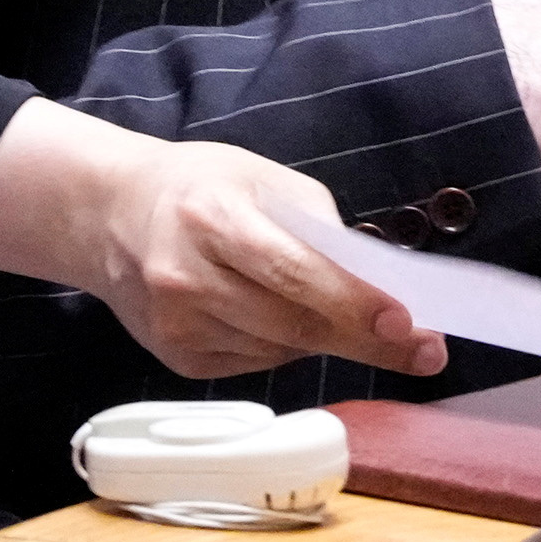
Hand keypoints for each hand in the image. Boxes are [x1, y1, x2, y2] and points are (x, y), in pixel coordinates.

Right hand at [0, 97, 447, 381]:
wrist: (114, 216)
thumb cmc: (204, 187)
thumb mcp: (264, 179)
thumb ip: (318, 228)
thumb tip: (379, 284)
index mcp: (212, 219)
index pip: (294, 272)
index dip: (354, 303)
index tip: (408, 325)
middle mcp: (187, 280)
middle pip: (293, 324)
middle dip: (367, 339)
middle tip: (426, 351)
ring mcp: (178, 328)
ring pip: (281, 349)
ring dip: (324, 335)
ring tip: (345, 314)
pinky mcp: (178, 360)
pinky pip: (258, 362)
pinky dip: (285, 343)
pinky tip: (278, 314)